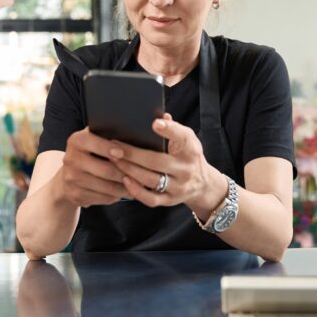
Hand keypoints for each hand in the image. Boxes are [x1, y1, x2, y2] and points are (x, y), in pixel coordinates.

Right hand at [57, 128, 131, 206]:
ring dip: (124, 187)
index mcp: (77, 141)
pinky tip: (125, 192)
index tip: (122, 153)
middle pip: (105, 170)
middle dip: (125, 173)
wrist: (69, 175)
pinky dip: (116, 196)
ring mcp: (72, 179)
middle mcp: (71, 159)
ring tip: (137, 185)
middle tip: (140, 175)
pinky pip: (102, 198)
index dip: (108, 148)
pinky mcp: (76, 195)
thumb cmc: (90, 153)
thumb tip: (131, 134)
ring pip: (106, 187)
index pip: (93, 142)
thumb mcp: (94, 139)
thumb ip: (107, 135)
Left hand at [109, 114, 227, 216]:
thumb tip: (161, 115)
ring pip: (151, 179)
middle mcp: (186, 169)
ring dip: (129, 169)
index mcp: (190, 149)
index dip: (169, 130)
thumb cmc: (188, 155)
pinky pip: (151, 199)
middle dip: (133, 154)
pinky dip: (136, 190)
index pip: (182, 137)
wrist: (203, 184)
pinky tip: (124, 179)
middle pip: (157, 161)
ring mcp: (178, 187)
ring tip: (114, 159)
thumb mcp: (186, 139)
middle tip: (113, 146)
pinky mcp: (170, 200)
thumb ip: (173, 128)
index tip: (155, 123)